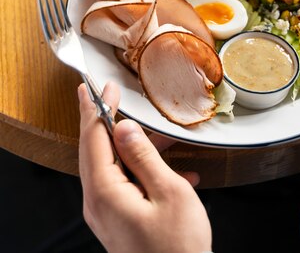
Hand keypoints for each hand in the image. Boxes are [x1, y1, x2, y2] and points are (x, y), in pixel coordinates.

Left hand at [78, 82, 211, 252]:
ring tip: (160, 136)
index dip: (98, 109)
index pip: (94, 139)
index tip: (101, 87)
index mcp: (105, 193)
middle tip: (99, 94)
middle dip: (100, 120)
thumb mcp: (168, 193)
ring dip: (134, 148)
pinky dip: (146, 172)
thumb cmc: (178, 249)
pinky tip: (180, 175)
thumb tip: (124, 129)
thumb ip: (144, 157)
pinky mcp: (120, 223)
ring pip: (113, 168)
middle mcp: (99, 203)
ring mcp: (107, 215)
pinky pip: (126, 186)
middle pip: (94, 151)